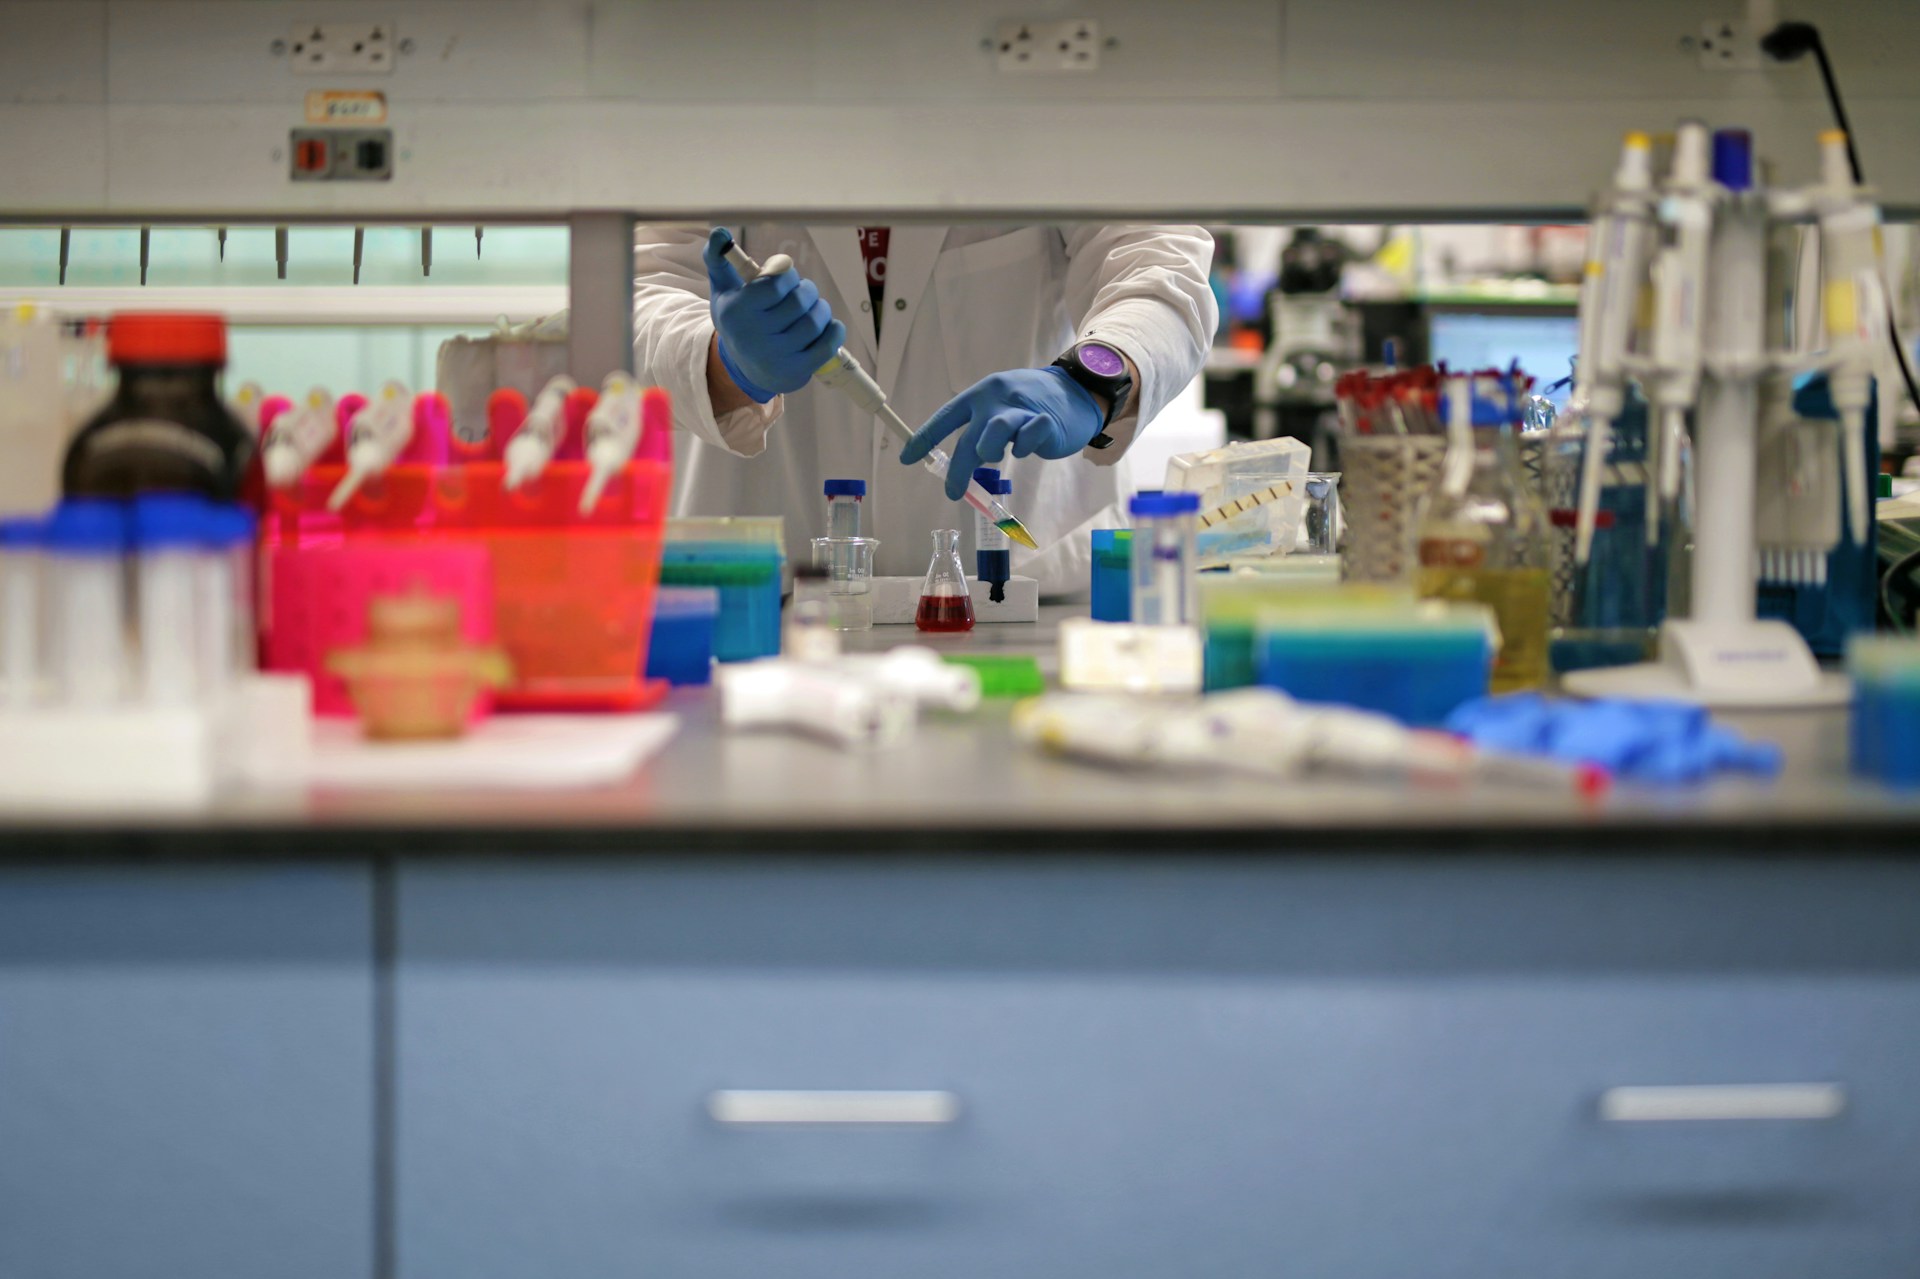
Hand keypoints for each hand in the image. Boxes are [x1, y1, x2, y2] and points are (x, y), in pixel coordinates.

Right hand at [702, 228, 847, 401]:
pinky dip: (834, 330)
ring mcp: (777, 357)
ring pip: (815, 321)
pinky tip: (828, 325)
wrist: (743, 367)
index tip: (786, 277)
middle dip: (806, 290)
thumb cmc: (739, 319)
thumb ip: (718, 259)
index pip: (776, 284)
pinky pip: (828, 344)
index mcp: (736, 312)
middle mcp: (755, 337)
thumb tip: (720, 233)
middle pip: (799, 301)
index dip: (788, 275)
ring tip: (812, 308)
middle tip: (802, 293)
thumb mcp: (723, 290)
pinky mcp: (798, 371)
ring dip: (821, 308)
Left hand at [900, 368, 1103, 500]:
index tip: (906, 459)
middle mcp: (996, 399)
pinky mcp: (1045, 422)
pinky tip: (1026, 449)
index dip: (925, 438)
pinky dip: (1023, 449)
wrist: (1074, 390)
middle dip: (958, 469)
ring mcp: (1021, 409)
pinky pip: (1028, 439)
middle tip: (952, 492)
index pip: (945, 417)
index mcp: (979, 395)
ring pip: (994, 432)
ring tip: (994, 458)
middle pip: (969, 437)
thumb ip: (978, 430)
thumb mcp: (997, 408)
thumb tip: (958, 463)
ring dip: (988, 452)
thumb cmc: (1028, 404)